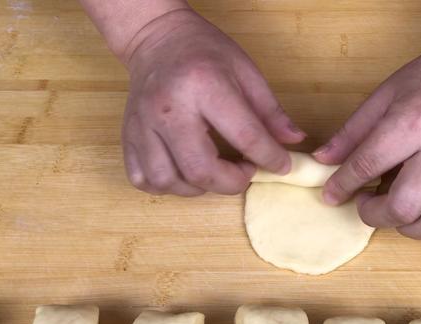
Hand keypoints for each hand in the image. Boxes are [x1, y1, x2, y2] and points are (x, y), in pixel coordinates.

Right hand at [122, 9, 304, 195]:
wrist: (156, 39)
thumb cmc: (204, 53)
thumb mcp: (246, 71)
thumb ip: (270, 111)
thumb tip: (293, 142)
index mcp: (204, 84)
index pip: (244, 135)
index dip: (270, 158)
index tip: (281, 166)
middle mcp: (168, 107)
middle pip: (200, 169)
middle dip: (231, 182)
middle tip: (244, 171)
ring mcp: (142, 124)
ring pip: (168, 180)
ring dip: (198, 188)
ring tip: (214, 172)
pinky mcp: (128, 136)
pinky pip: (143, 179)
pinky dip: (168, 186)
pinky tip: (185, 172)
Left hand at [314, 40, 420, 244]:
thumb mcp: (382, 96)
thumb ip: (350, 133)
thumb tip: (322, 163)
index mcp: (415, 122)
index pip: (368, 166)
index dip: (342, 185)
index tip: (331, 195)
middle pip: (404, 206)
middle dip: (374, 214)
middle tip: (365, 201)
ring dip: (411, 228)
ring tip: (399, 210)